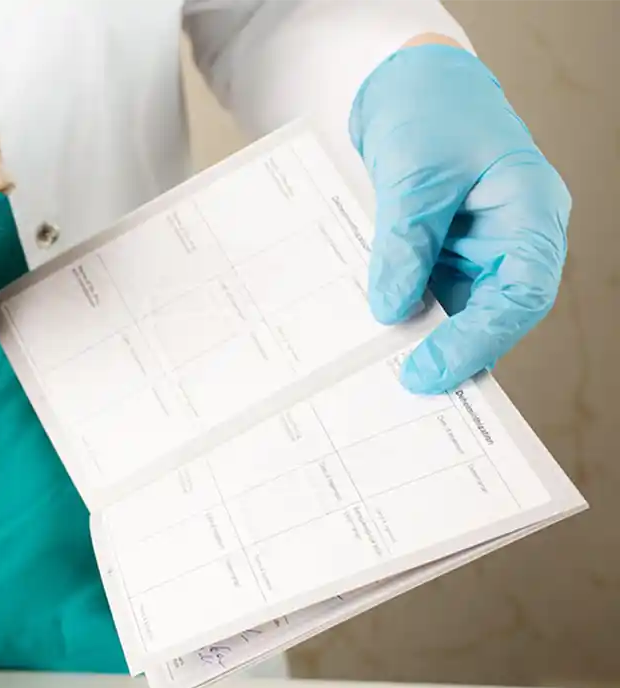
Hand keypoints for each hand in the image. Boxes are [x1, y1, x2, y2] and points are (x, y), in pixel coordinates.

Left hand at [351, 37, 570, 393]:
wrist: (409, 85)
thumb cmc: (432, 110)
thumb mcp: (414, 174)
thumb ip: (405, 241)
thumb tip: (391, 307)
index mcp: (531, 211)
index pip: (522, 294)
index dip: (478, 340)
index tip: (428, 370)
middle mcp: (515, 238)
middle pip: (496, 314)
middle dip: (451, 352)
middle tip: (400, 386)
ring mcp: (481, 248)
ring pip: (461, 313)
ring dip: (424, 341)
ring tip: (379, 374)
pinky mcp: (446, 253)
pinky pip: (431, 297)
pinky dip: (405, 318)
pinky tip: (372, 341)